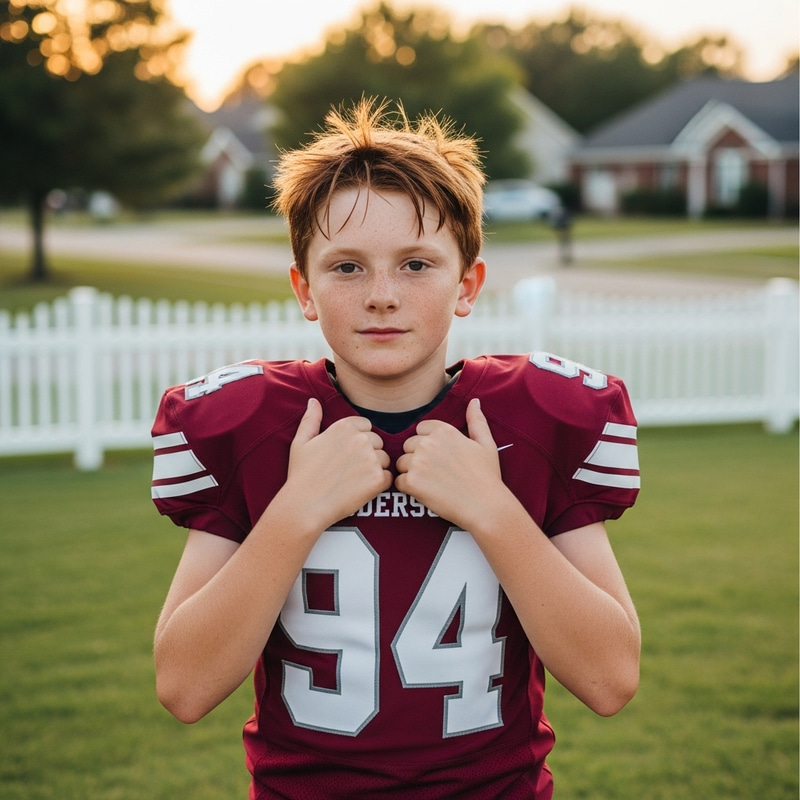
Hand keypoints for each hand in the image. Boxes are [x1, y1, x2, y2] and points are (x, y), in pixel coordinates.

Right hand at [287, 398, 392, 528]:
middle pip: (377, 442)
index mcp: (344, 427)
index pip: (366, 426)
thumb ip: (311, 419)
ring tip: (354, 481)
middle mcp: (360, 439)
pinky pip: (388, 477)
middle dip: (368, 454)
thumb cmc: (301, 474)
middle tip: (349, 470)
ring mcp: (371, 459)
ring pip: (384, 459)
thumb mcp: (301, 442)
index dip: (358, 440)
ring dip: (375, 469)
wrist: (305, 505)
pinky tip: (361, 490)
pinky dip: (378, 485)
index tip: (346, 454)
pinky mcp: (378, 479)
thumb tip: (313, 401)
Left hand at [395, 398, 505, 526]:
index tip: (439, 458)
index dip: (427, 444)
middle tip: (436, 474)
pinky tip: (425, 493)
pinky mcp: (412, 482)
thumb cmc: (487, 476)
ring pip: (401, 463)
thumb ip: (476, 421)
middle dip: (417, 458)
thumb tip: (474, 401)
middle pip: (408, 446)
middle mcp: (428, 443)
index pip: (419, 430)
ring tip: (431, 484)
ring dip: (411, 473)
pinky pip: (399, 482)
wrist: (485, 506)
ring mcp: (418, 462)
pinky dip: (408, 489)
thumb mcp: (486, 444)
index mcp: (444, 430)